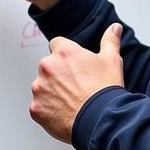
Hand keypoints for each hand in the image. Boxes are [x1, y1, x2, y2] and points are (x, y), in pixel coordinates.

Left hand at [30, 25, 123, 142]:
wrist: (100, 121)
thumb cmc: (105, 91)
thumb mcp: (112, 61)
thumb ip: (110, 41)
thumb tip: (114, 28)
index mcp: (63, 52)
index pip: (57, 45)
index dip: (67, 56)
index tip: (74, 66)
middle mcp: (47, 67)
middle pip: (48, 67)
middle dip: (58, 75)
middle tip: (76, 87)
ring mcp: (39, 88)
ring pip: (42, 86)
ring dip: (52, 92)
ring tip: (71, 101)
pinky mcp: (35, 108)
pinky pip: (39, 106)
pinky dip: (48, 110)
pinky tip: (65, 113)